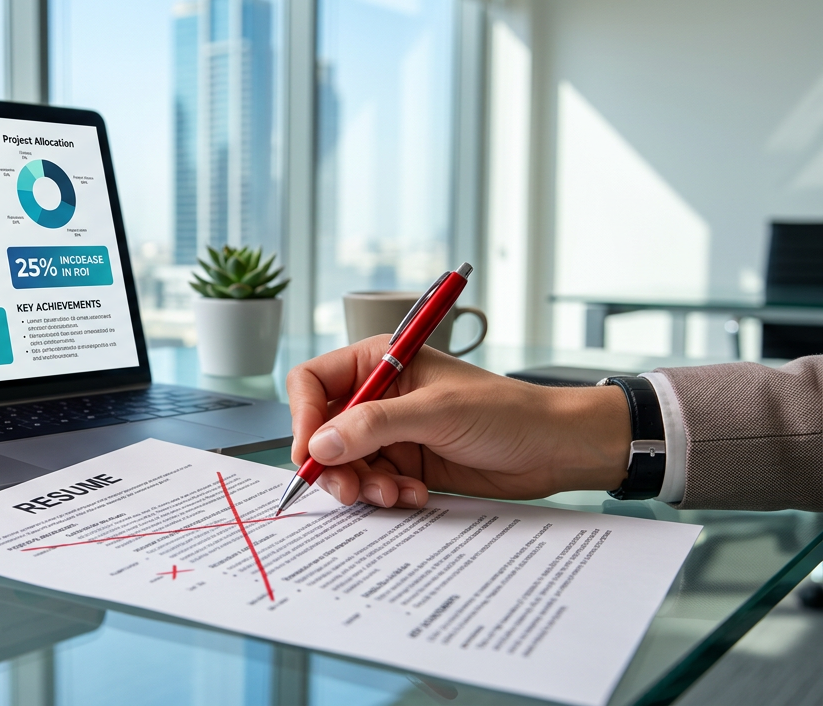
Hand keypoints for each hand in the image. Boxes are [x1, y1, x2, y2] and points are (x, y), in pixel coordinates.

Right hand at [286, 336, 631, 508]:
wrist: (554, 448)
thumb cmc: (505, 411)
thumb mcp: (435, 412)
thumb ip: (374, 426)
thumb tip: (320, 443)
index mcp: (378, 363)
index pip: (313, 383)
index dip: (303, 417)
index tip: (310, 453)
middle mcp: (378, 396)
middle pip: (322, 431)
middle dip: (333, 464)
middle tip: (350, 490)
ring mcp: (391, 433)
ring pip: (346, 464)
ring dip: (363, 485)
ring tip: (395, 494)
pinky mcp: (406, 464)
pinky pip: (373, 484)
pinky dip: (386, 495)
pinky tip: (416, 494)